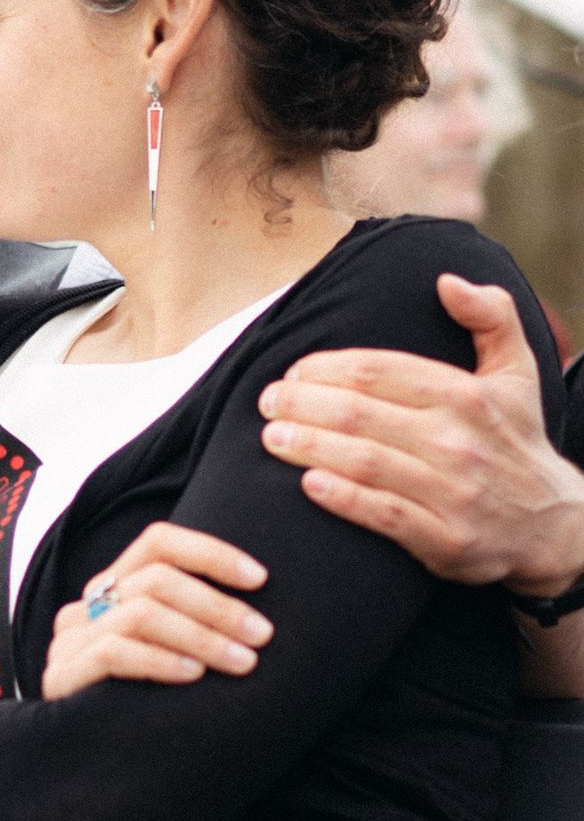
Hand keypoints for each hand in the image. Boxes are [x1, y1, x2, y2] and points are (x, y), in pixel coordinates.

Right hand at [43, 523, 270, 700]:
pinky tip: (194, 676)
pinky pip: (115, 652)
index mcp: (113, 589)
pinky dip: (162, 661)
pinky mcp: (62, 675)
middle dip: (218, 606)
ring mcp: (69, 640)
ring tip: (242, 662)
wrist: (98, 770)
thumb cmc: (153, 707)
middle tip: (262, 635)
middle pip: (156, 579)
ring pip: (141, 614)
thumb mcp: (172, 652)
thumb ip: (190, 619)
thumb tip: (261, 592)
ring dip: (202, 636)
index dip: (210, 553)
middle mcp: (86, 607)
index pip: (158, 543)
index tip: (260, 579)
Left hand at [259, 273, 583, 597]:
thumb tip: (447, 280)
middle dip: (301, 404)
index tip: (293, 371)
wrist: (557, 526)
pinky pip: (384, 515)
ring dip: (308, 446)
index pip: (376, 370)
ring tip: (269, 438)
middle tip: (266, 403)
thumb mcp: (517, 374)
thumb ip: (491, 318)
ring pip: (364, 461)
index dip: (324, 368)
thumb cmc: (515, 439)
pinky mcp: (447, 540)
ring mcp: (453, 492)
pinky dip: (342, 498)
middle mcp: (459, 440)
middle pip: (358, 413)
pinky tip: (307, 483)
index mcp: (466, 395)